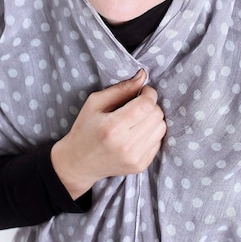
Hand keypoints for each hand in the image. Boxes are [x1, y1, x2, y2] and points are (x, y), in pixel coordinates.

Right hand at [50, 69, 166, 199]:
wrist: (79, 163)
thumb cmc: (85, 129)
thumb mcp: (95, 102)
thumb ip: (121, 88)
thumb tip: (143, 76)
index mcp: (113, 127)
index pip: (146, 105)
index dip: (149, 93)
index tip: (142, 91)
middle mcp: (126, 145)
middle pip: (156, 115)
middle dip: (150, 104)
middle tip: (138, 104)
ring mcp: (135, 158)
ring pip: (161, 128)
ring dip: (153, 118)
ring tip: (137, 118)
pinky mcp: (141, 165)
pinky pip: (158, 141)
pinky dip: (151, 133)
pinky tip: (136, 132)